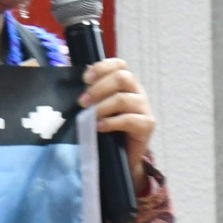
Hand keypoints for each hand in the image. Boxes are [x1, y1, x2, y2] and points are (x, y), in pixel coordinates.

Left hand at [79, 57, 155, 185]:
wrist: (125, 157)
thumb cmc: (109, 130)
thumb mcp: (99, 108)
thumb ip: (93, 94)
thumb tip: (76, 80)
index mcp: (126, 84)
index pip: (119, 64)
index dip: (102, 67)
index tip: (85, 79)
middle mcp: (137, 92)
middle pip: (123, 77)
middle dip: (99, 88)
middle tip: (83, 102)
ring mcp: (144, 108)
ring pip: (124, 99)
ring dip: (102, 106)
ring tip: (90, 116)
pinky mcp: (147, 125)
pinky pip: (130, 119)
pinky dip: (111, 123)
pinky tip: (100, 127)